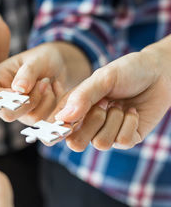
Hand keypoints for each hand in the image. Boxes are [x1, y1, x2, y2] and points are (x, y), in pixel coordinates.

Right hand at [0, 42, 90, 124]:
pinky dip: (53, 104)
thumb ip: (27, 73)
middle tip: (43, 82)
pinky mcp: (33, 116)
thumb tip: (19, 89)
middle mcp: (4, 98)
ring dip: (45, 100)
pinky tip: (53, 90)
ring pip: (30, 118)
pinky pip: (44, 119)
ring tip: (48, 82)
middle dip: (29, 101)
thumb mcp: (36, 59)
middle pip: (7, 114)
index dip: (0, 99)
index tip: (19, 89)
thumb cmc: (43, 58)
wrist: (60, 65)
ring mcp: (19, 110)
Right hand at [55, 48, 170, 150]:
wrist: (159, 74)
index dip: (56, 130)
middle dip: (91, 123)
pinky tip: (132, 112)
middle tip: (103, 104)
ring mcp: (107, 132)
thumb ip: (82, 96)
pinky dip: (130, 123)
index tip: (69, 121)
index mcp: (73, 108)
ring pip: (100, 143)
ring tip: (120, 105)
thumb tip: (63, 118)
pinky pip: (122, 141)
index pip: (55, 128)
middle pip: (75, 142)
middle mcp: (87, 123)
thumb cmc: (127, 71)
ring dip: (113, 120)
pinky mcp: (126, 139)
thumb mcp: (102, 78)